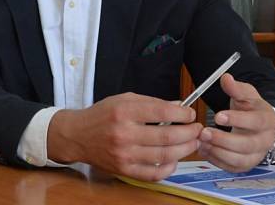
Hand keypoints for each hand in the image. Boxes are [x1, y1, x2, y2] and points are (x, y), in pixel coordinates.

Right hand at [47, 92, 201, 180]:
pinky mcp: (124, 169)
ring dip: (184, 149)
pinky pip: (153, 173)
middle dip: (189, 132)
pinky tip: (175, 159)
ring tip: (192, 142)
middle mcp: (124, 134)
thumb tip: (178, 105)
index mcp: (125, 111)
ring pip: (164, 155)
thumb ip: (152, 103)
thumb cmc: (101, 115)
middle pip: (167, 136)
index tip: (190, 113)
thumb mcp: (124, 100)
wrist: (77, 135)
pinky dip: (169, 168)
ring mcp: (124, 154)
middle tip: (198, 129)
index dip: (182, 113)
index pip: (162, 111)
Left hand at [198, 73, 274, 171]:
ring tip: (201, 141)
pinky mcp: (246, 165)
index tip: (217, 116)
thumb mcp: (246, 94)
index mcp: (268, 120)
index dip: (237, 120)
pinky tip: (205, 149)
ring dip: (218, 151)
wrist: (257, 125)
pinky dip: (216, 160)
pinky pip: (231, 167)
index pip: (256, 121)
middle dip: (224, 139)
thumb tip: (226, 78)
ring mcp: (257, 155)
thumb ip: (236, 88)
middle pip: (248, 145)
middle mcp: (266, 140)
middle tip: (204, 132)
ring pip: (239, 159)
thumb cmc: (251, 108)